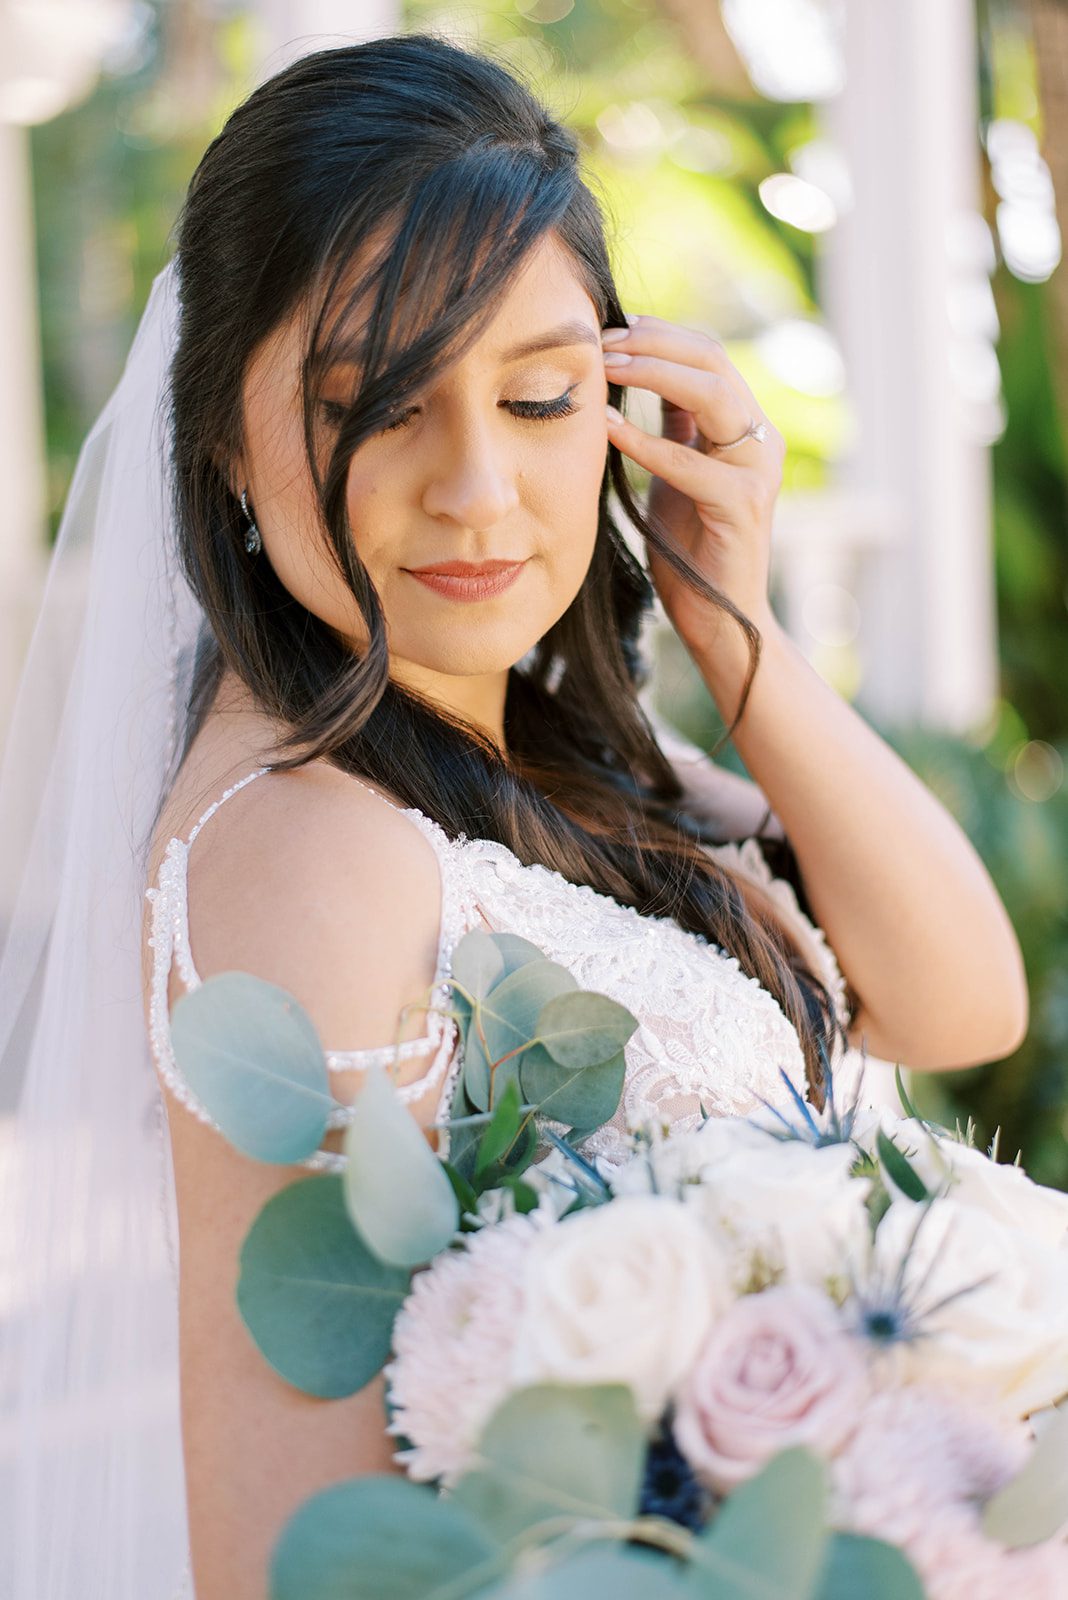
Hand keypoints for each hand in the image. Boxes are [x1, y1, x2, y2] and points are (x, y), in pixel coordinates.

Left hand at [602, 314, 786, 663]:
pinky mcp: (743, 505)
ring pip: (711, 395)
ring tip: (603, 369)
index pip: (707, 354)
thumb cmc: (692, 549)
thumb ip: (674, 426)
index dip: (658, 334)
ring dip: (651, 374)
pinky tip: (607, 427)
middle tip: (599, 342)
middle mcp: (760, 440)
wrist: (719, 619)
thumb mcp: (678, 472)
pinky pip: (689, 462)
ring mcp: (757, 470)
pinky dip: (645, 441)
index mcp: (746, 427)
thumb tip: (640, 372)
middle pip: (712, 360)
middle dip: (652, 343)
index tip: (609, 328)